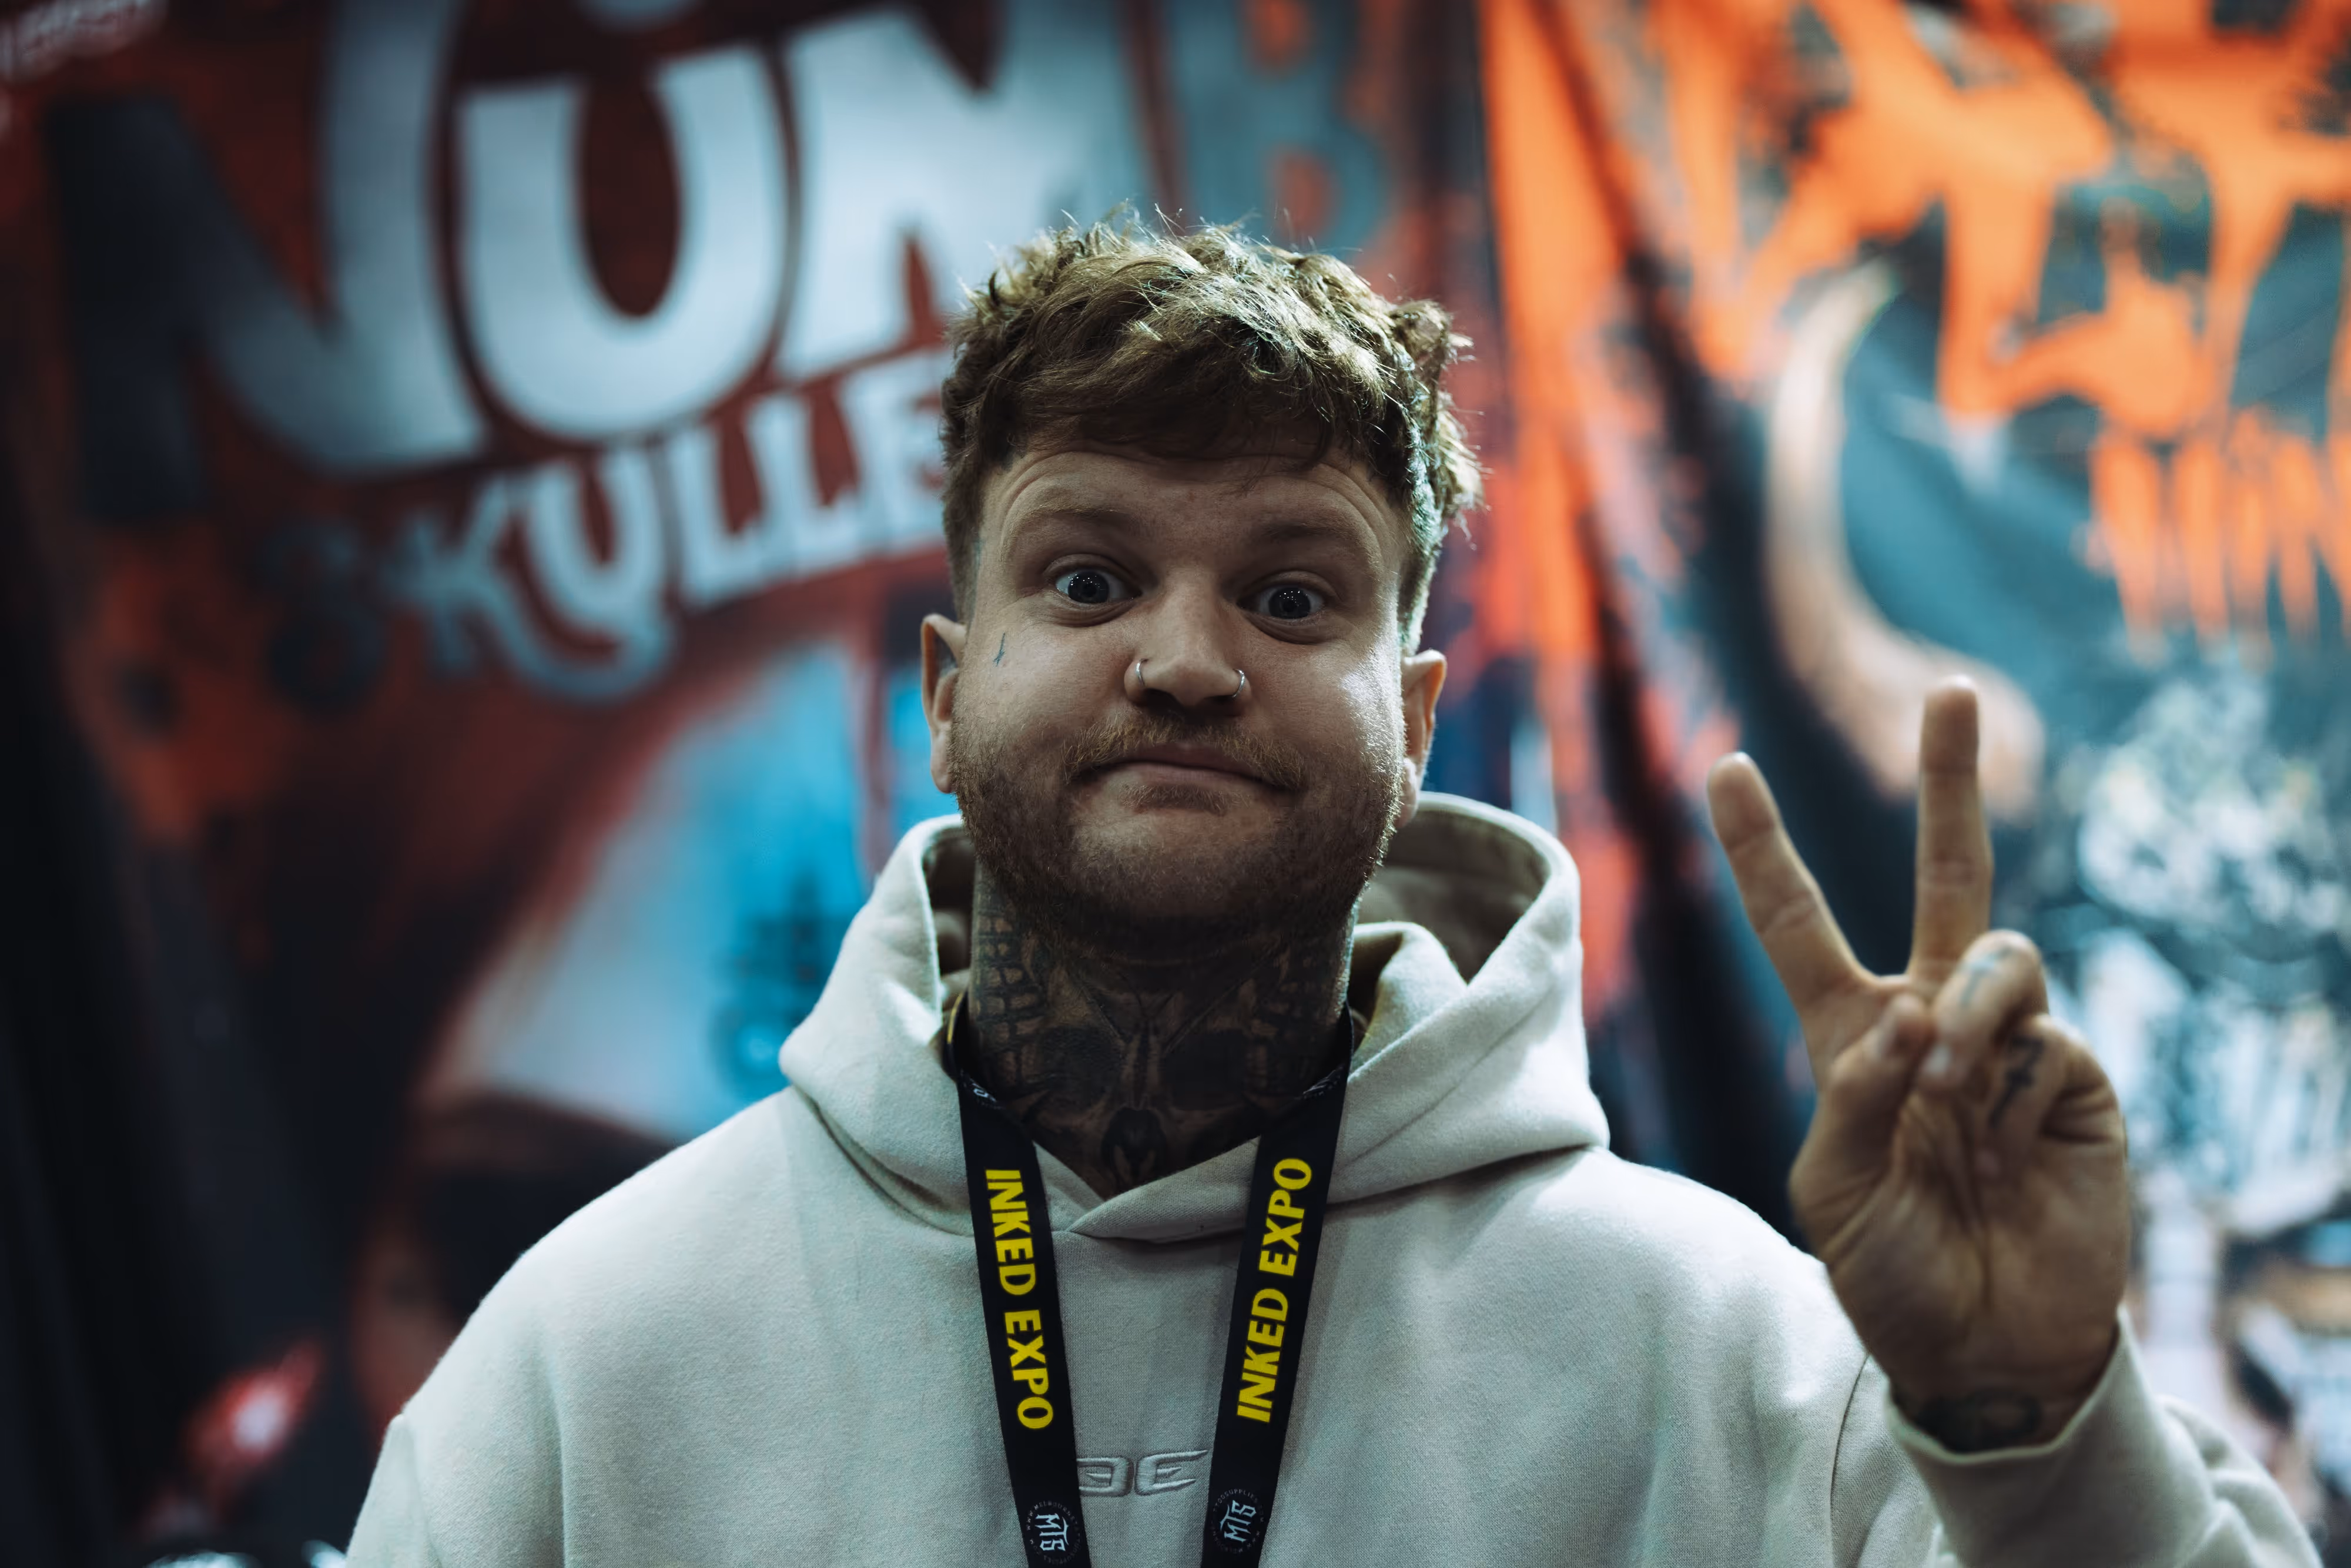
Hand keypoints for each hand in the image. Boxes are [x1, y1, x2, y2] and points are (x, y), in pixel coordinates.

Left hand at [1706, 680, 2129, 1451]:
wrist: (1981, 1343)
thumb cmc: (1892, 1270)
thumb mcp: (1833, 1189)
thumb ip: (1856, 1098)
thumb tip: (1912, 1014)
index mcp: (1848, 1034)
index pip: (1796, 922)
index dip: (1762, 848)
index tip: (1725, 764)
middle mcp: (1929, 1017)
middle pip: (1945, 875)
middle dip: (1949, 784)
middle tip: (1953, 691)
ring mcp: (2006, 1041)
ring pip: (1995, 956)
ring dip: (1964, 1015)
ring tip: (1944, 1096)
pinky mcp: (2073, 1076)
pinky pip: (2042, 1038)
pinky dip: (2006, 1085)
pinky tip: (1999, 1145)